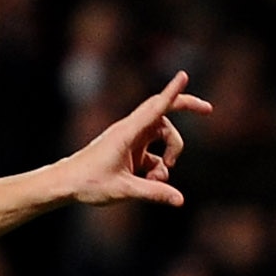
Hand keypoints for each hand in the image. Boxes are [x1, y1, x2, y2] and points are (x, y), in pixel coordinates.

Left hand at [62, 73, 208, 206]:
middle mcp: (131, 131)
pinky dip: (158, 167)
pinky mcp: (130, 150)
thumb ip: (154, 192)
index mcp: (128, 133)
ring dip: (169, 156)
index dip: (172, 92)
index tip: (184, 75)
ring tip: (159, 178)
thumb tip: (180, 199)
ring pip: (162, 137)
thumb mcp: (124, 190)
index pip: (155, 108)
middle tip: (209, 110)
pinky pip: (154, 154)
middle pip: (165, 114)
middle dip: (186, 110)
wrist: (66, 184)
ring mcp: (131, 139)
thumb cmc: (89, 182)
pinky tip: (149, 182)